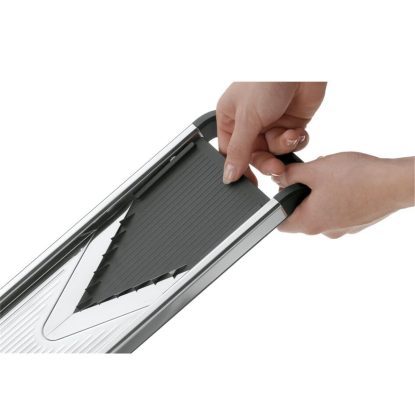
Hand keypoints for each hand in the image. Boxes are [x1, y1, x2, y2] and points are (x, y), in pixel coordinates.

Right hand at [216, 82, 325, 184]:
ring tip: (290, 135)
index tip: (249, 183)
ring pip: (274, 152)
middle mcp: (249, 124)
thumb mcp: (247, 118)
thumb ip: (238, 151)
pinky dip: (296, 140)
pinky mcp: (291, 123)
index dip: (240, 169)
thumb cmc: (266, 80)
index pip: (230, 154)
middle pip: (254, 156)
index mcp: (230, 119)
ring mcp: (270, 124)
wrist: (300, 62)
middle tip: (276, 166)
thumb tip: (227, 176)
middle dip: (267, 161)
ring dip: (283, 147)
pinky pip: (291, 144)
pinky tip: (298, 130)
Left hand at [276, 153, 413, 237]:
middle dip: (302, 193)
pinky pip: (338, 210)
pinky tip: (346, 182)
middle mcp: (325, 231)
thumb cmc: (356, 178)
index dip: (278, 206)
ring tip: (331, 176)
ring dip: (320, 193)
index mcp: (310, 223)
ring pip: (320, 210)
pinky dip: (336, 197)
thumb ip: (291, 174)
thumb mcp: (315, 170)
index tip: (283, 190)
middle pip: (301, 214)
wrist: (395, 183)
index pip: (281, 223)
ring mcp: (342, 229)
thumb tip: (278, 177)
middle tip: (310, 174)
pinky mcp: (356, 223)